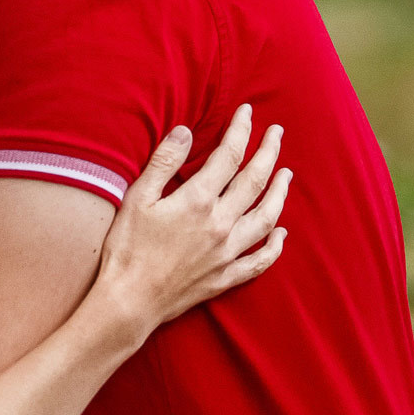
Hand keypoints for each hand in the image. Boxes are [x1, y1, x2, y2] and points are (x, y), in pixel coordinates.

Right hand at [91, 105, 290, 335]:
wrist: (129, 301)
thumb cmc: (127, 248)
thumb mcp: (137, 198)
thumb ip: (163, 162)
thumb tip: (185, 131)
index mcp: (197, 201)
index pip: (228, 156)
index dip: (241, 130)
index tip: (248, 112)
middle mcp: (220, 224)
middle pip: (255, 181)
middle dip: (268, 152)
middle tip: (278, 132)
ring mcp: (227, 252)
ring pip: (266, 217)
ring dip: (280, 193)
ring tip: (286, 175)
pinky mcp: (226, 277)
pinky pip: (260, 260)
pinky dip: (275, 246)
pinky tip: (282, 235)